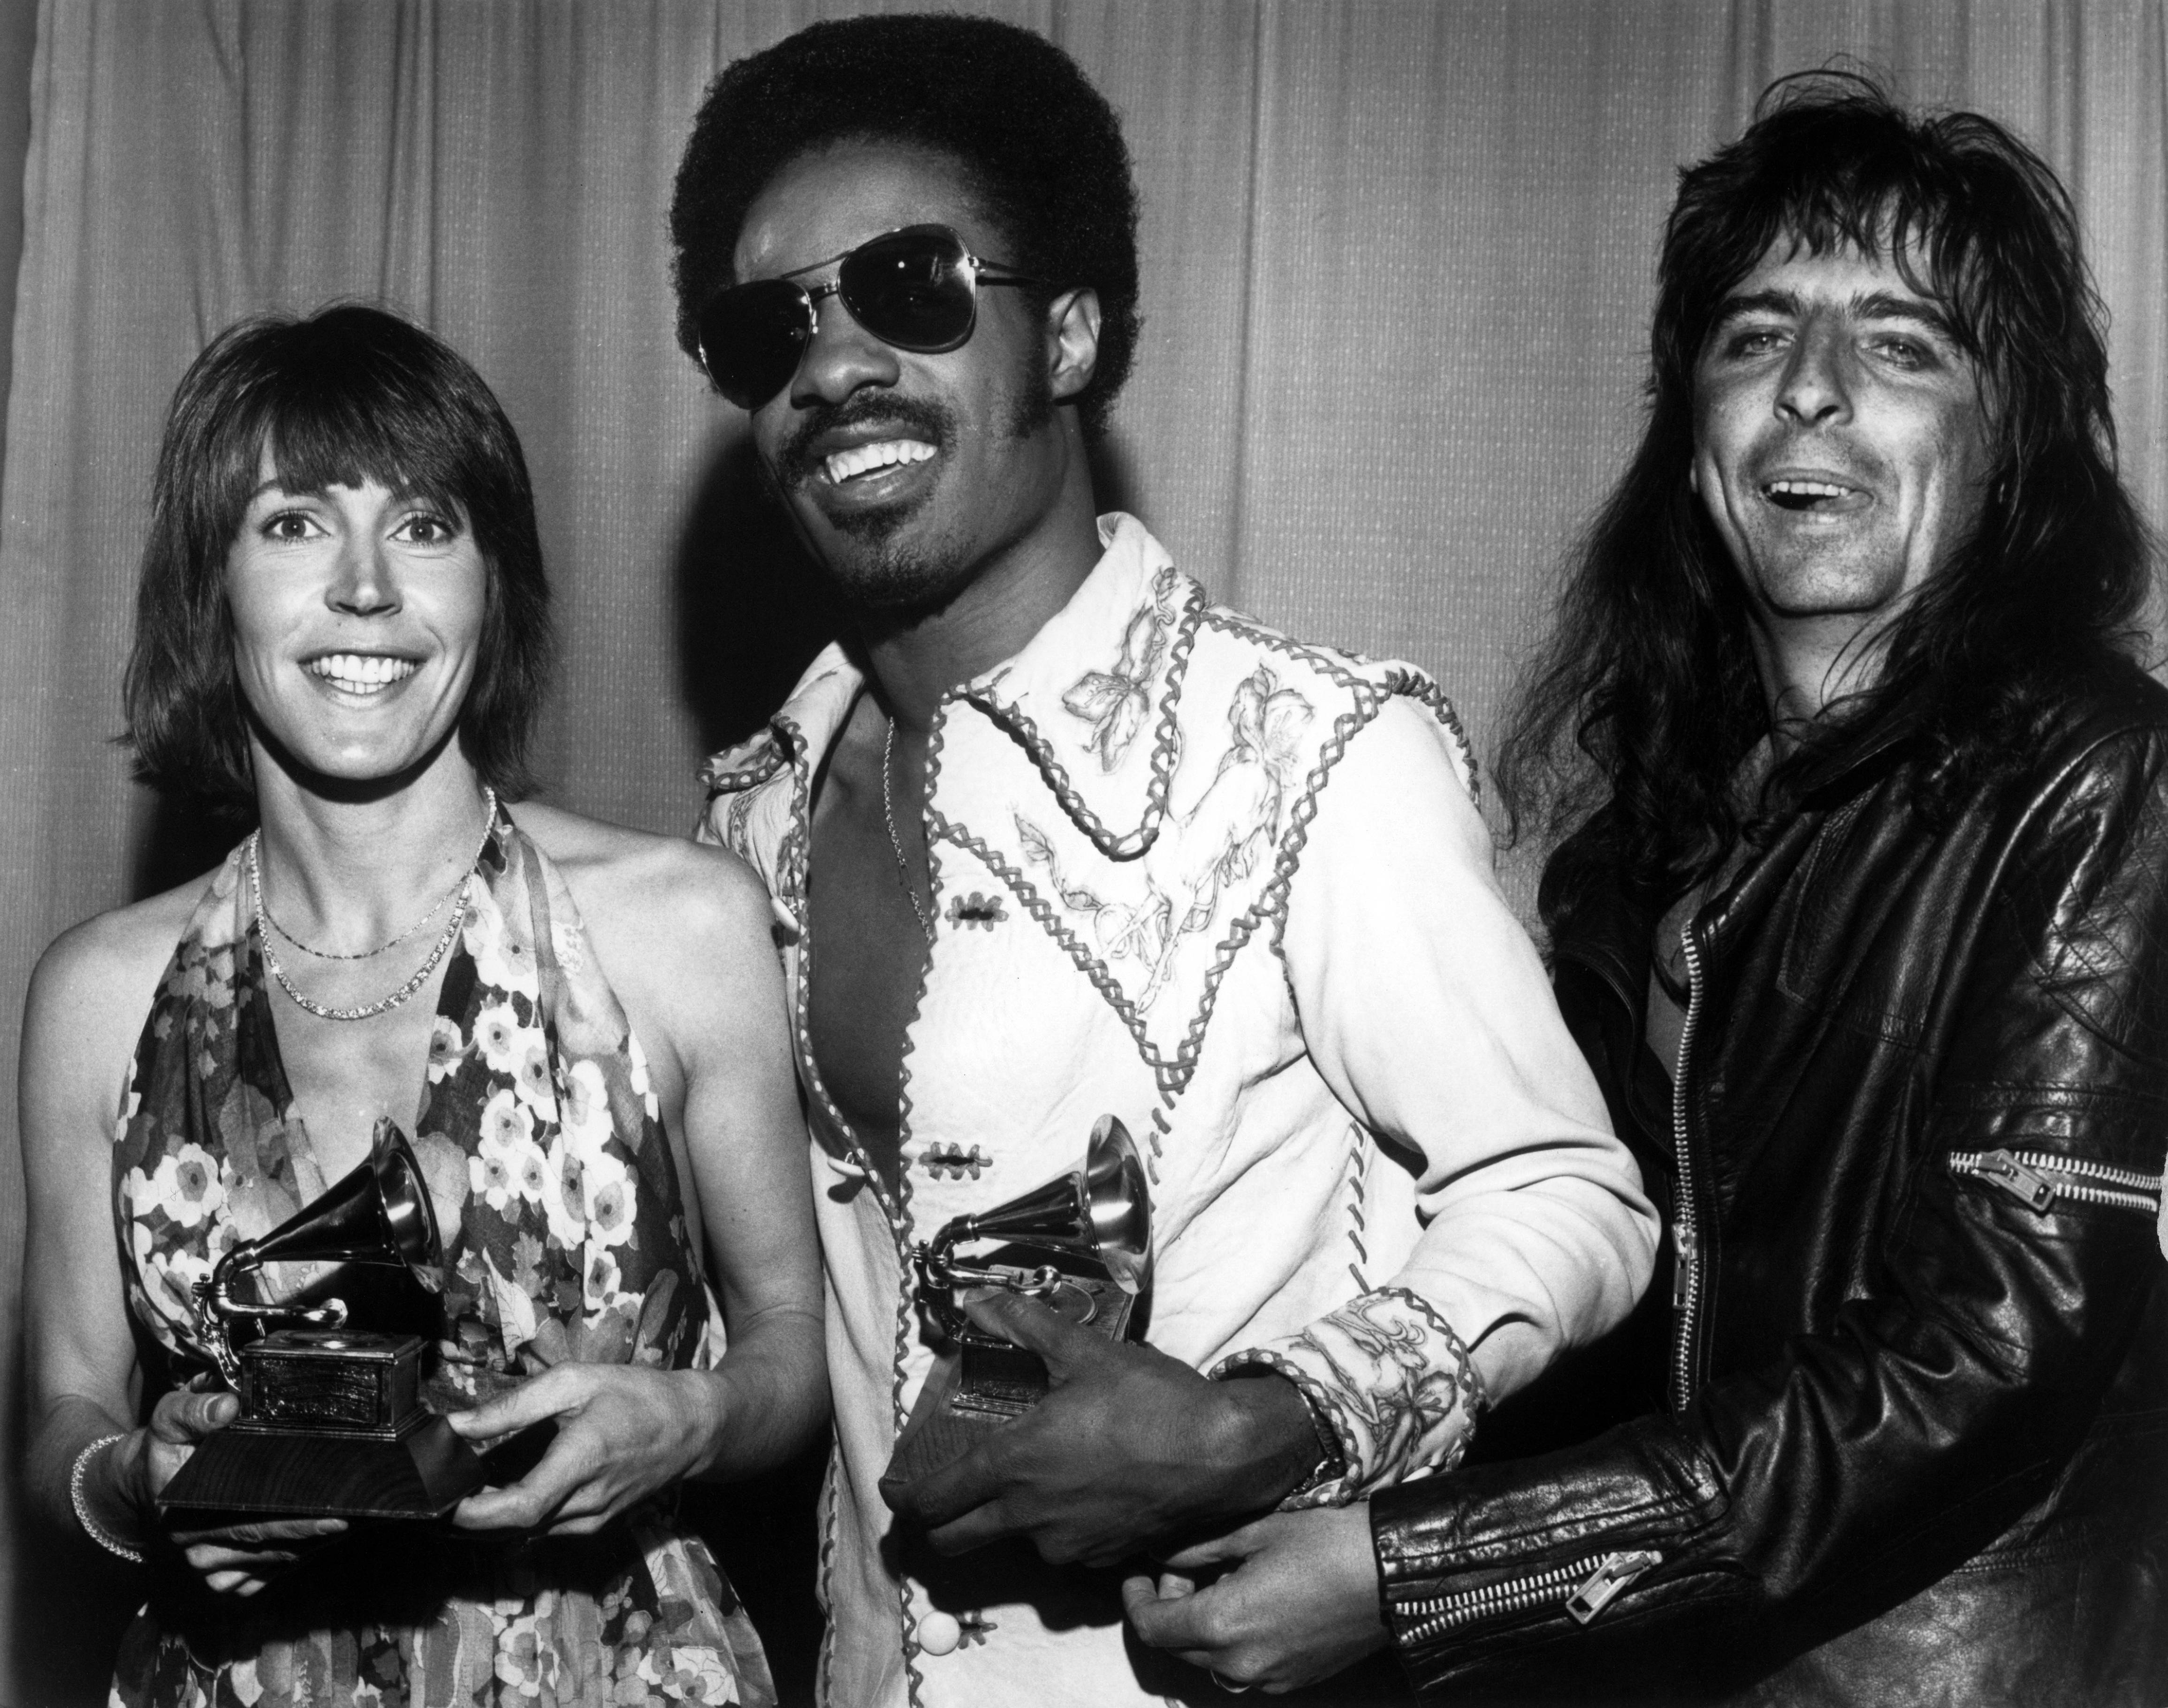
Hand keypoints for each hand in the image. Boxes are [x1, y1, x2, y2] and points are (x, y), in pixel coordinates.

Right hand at [139, 1388, 346, 1597]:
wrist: (145, 1482)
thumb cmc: (166, 1447)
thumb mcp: (169, 1418)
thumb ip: (194, 1409)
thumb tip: (228, 1405)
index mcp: (183, 1513)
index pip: (248, 1521)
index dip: (294, 1521)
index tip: (334, 1514)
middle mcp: (194, 1549)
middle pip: (267, 1545)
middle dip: (315, 1534)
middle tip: (358, 1517)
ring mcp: (207, 1567)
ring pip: (270, 1563)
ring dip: (310, 1548)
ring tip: (352, 1524)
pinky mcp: (220, 1577)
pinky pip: (262, 1577)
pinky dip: (291, 1562)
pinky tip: (319, 1542)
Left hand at [446, 1364, 721, 1535]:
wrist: (695, 1426)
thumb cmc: (637, 1395)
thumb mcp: (575, 1380)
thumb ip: (514, 1405)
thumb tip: (458, 1424)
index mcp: (583, 1458)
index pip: (522, 1506)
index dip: (477, 1514)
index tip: (444, 1502)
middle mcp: (589, 1500)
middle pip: (518, 1526)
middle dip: (475, 1515)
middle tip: (447, 1490)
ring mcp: (596, 1518)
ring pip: (531, 1532)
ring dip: (497, 1519)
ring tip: (473, 1489)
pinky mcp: (600, 1524)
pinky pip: (549, 1530)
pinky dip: (523, 1517)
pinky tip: (510, 1492)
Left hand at [881, 1292, 1319, 1565]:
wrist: (1221, 1455)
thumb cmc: (1151, 1400)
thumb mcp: (1087, 1352)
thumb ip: (1027, 1326)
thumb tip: (980, 1300)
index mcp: (1013, 1464)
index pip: (932, 1500)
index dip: (903, 1500)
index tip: (893, 1492)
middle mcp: (1028, 1515)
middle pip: (953, 1541)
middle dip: (935, 1527)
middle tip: (937, 1502)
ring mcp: (1064, 1546)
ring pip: (1010, 1544)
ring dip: (1003, 1522)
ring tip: (1025, 1484)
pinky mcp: (1100, 1561)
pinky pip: (1058, 1549)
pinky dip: (1053, 1529)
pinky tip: (1076, 1495)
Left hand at [1122, 1505, 1387, 1693]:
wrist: (1391, 1573)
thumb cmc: (1325, 1543)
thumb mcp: (1254, 1532)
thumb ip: (1198, 1549)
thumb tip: (1161, 1555)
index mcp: (1224, 1625)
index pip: (1153, 1627)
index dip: (1135, 1600)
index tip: (1136, 1575)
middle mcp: (1241, 1664)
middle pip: (1180, 1645)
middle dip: (1172, 1606)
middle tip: (1187, 1565)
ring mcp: (1270, 1678)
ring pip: (1212, 1658)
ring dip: (1203, 1624)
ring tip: (1225, 1579)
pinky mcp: (1294, 1679)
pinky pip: (1245, 1665)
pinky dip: (1235, 1639)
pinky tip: (1255, 1600)